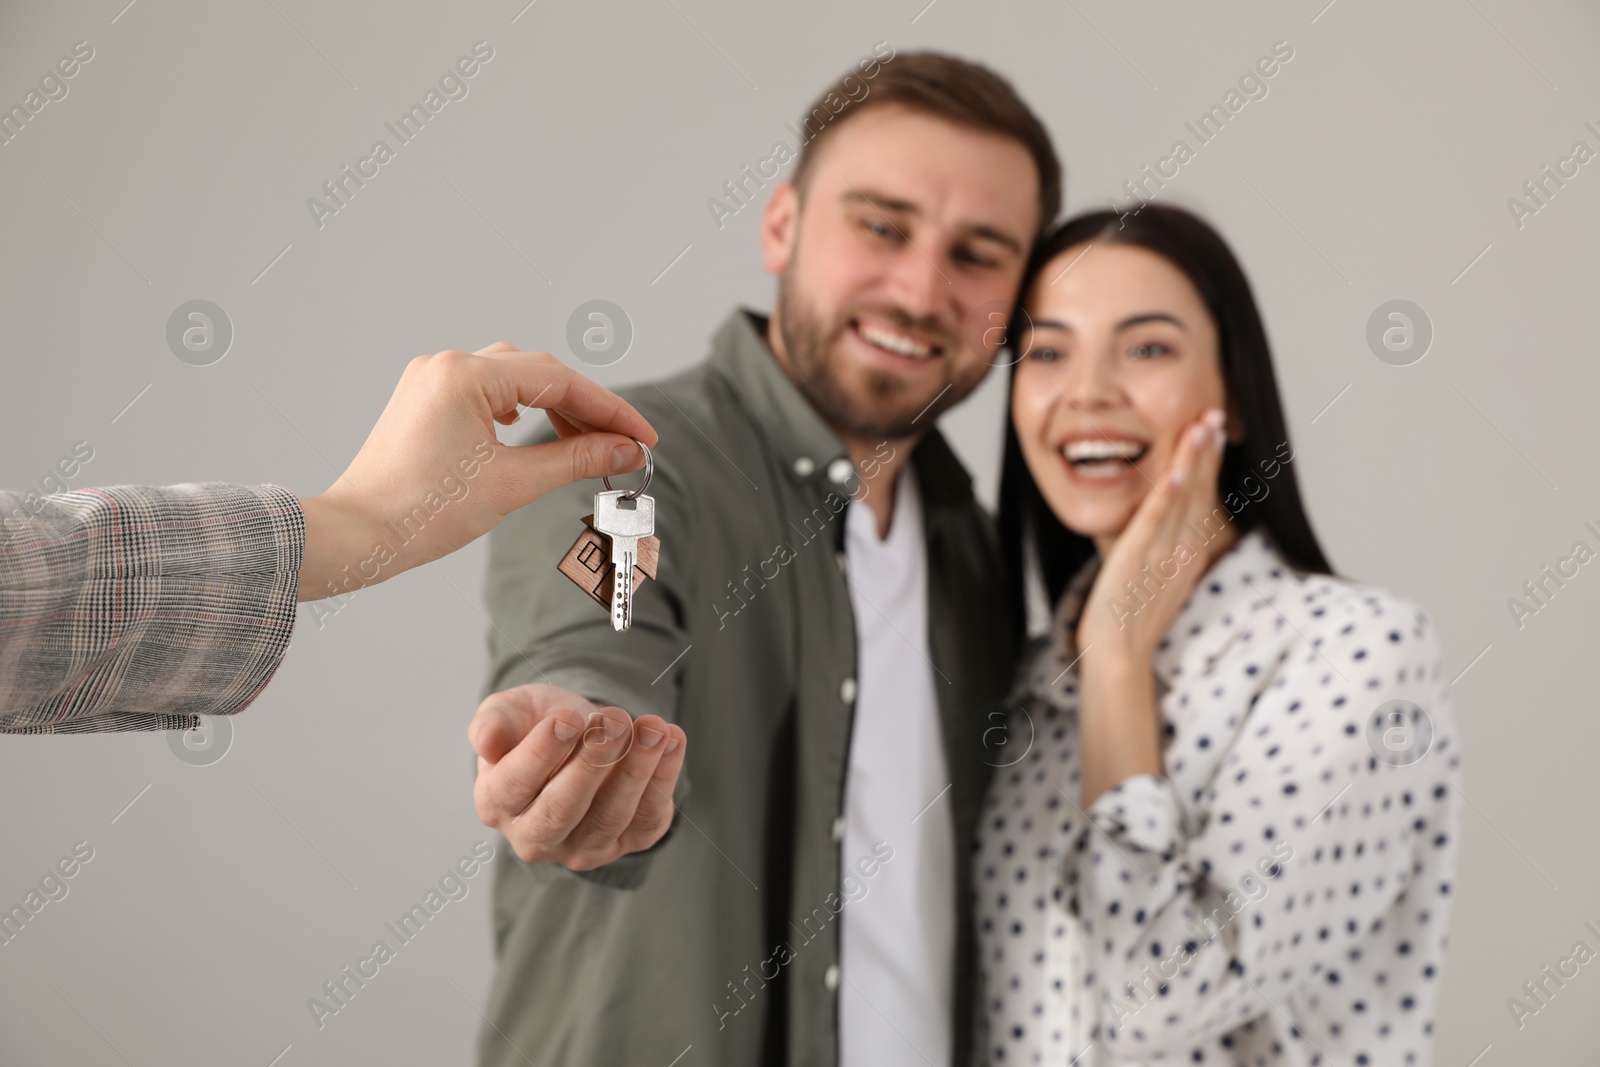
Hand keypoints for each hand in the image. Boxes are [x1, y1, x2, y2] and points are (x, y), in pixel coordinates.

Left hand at [297, 342, 657, 600]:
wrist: (358, 534)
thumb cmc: (420, 512)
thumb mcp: (513, 484)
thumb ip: (576, 459)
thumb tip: (623, 450)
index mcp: (466, 376)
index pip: (559, 381)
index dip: (609, 410)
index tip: (642, 436)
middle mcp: (447, 366)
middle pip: (538, 373)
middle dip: (585, 408)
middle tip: (623, 444)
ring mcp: (432, 379)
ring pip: (512, 377)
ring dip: (553, 406)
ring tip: (586, 442)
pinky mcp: (424, 399)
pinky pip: (485, 389)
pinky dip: (519, 407)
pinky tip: (531, 429)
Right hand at [468, 684, 686, 870]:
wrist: (581, 734)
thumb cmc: (536, 724)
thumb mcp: (509, 711)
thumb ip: (493, 722)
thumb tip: (485, 741)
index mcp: (496, 804)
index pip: (516, 786)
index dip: (542, 753)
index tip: (568, 719)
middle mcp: (535, 837)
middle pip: (562, 810)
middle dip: (592, 764)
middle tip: (614, 722)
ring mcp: (584, 846)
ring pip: (611, 816)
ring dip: (636, 769)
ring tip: (652, 727)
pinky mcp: (629, 841)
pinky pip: (649, 817)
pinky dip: (664, 777)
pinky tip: (671, 738)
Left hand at [1075, 406, 1234, 668]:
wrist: (1119, 653)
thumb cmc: (1131, 617)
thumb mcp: (1157, 576)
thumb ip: (1164, 546)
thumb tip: (1162, 523)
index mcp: (1189, 552)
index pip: (1204, 498)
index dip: (1209, 463)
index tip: (1215, 431)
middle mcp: (1183, 550)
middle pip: (1201, 492)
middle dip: (1208, 451)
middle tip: (1218, 413)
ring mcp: (1164, 553)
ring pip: (1183, 499)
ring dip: (1195, 460)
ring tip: (1205, 425)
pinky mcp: (1139, 558)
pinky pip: (1156, 521)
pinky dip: (1168, 494)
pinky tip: (1177, 470)